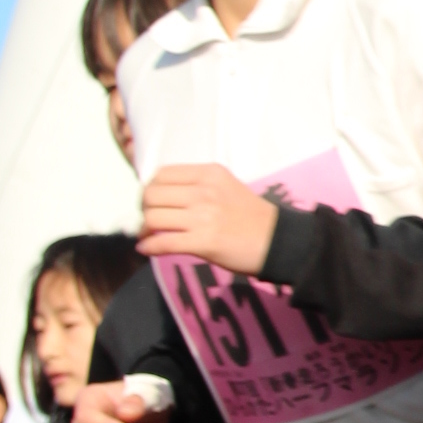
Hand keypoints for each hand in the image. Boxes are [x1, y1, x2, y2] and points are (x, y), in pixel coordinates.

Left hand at [137, 164, 275, 273]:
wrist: (277, 241)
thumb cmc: (251, 215)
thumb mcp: (226, 187)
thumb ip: (196, 186)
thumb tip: (160, 196)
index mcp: (210, 173)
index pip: (162, 174)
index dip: (150, 189)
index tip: (154, 201)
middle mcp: (204, 191)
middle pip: (152, 195)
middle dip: (145, 209)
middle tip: (151, 220)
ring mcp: (203, 216)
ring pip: (153, 218)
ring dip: (146, 229)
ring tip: (150, 234)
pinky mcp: (203, 242)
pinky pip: (163, 242)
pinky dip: (149, 247)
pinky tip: (147, 249)